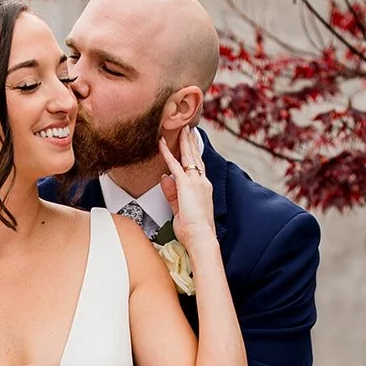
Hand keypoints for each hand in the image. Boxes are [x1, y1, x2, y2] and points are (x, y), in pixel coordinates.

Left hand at [160, 126, 214, 252]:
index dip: (195, 155)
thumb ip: (172, 194)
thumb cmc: (194, 230)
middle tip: (188, 129)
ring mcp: (195, 182)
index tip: (193, 145)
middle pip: (196, 157)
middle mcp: (202, 182)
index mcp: (204, 188)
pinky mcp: (186, 185)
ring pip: (188, 156)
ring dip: (184, 141)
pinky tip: (161, 144)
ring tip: (181, 129)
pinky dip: (167, 153)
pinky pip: (174, 165)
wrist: (201, 237)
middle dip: (192, 142)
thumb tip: (164, 179)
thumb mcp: (180, 210)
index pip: (199, 167)